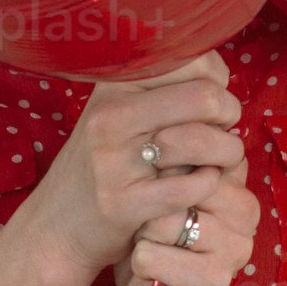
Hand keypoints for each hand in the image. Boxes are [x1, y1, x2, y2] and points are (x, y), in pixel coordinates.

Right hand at [13, 58, 244, 285]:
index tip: (209, 104)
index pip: (194, 60)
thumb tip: (218, 78)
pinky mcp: (124, 202)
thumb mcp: (119, 113)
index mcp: (113, 85)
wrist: (56, 226)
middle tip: (222, 131)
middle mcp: (110, 116)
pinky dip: (210, 184)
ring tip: (219, 159)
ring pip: (204, 140)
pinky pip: (193, 186)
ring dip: (227, 152)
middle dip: (229, 114)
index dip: (217, 82)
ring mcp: (114, 160)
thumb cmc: (103, 165)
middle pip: (206, 97)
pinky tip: (202, 185)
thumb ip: (161, 89)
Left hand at [115, 151, 260, 285]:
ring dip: (143, 232)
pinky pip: (154, 257)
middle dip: (151, 194)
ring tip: (148, 241)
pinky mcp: (212, 283)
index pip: (203, 146)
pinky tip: (146, 268)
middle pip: (183, 180)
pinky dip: (139, 262)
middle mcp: (245, 211)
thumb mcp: (166, 187)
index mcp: (236, 180)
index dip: (166, 148)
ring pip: (166, 220)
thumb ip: (174, 155)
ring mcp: (234, 249)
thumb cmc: (155, 235)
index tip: (148, 161)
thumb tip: (161, 122)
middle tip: (147, 213)